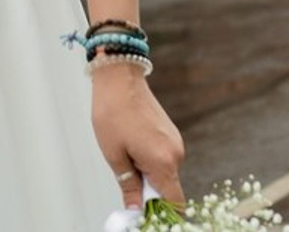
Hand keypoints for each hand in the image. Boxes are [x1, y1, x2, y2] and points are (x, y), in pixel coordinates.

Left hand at [91, 63, 185, 210]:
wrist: (119, 75)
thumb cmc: (113, 110)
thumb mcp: (114, 154)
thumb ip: (129, 186)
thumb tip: (136, 210)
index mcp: (164, 162)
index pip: (174, 203)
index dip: (161, 214)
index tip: (144, 214)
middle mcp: (176, 152)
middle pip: (168, 188)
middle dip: (149, 192)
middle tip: (126, 181)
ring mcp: (174, 141)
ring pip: (165, 172)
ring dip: (148, 174)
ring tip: (126, 155)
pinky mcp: (170, 132)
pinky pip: (163, 157)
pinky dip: (150, 160)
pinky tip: (132, 146)